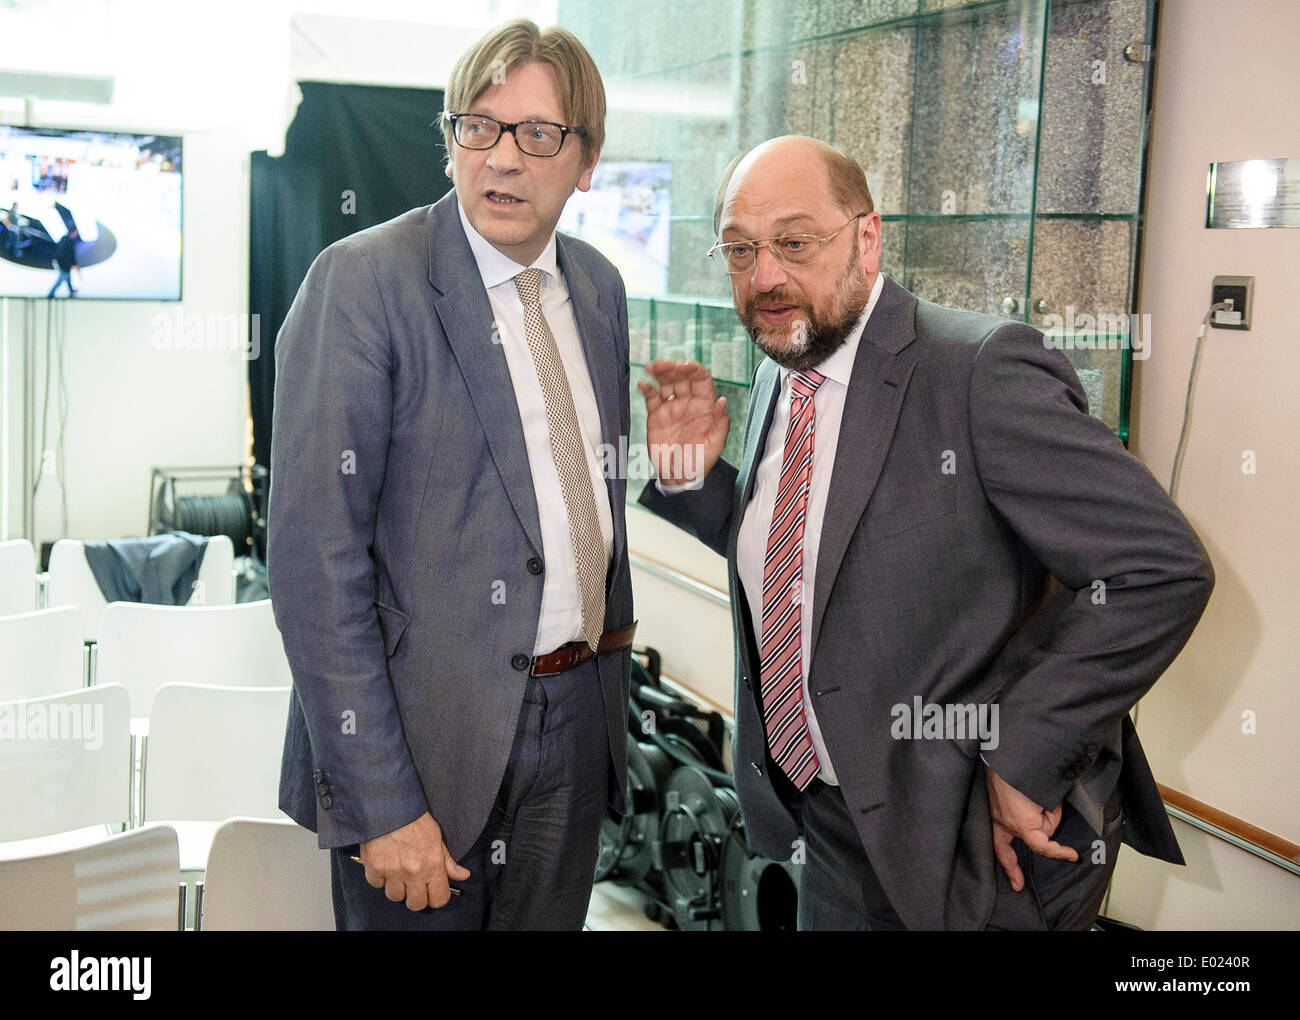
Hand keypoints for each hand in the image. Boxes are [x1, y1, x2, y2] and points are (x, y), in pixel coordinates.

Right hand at [359, 811, 470, 910]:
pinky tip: (384, 864)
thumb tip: (463, 875)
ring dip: (397, 887)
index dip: (436, 897)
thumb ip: (448, 861)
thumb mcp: (437, 838)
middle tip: (414, 883)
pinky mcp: (373, 869)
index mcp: (432, 865)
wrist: (389, 805)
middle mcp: (413, 872)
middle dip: (416, 896)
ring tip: (398, 871)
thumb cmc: (414, 819)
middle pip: (416, 905)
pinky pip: (377, 885)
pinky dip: (379, 877)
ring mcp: (392, 872)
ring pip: (395, 897)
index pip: (439, 899)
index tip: (432, 891)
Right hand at [636, 359, 729, 485]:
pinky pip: (651, 398)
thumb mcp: (714, 445)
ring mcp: (671, 408)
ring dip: (659, 372)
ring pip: (666, 383)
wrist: (677, 477)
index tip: (684, 366)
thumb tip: (722, 401)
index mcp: (705, 407)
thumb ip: (720, 424)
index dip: (694, 370)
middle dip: (673, 367)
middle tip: (662, 365)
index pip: (701, 380)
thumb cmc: (699, 463)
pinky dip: (647, 389)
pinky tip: (643, 384)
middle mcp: (688, 403)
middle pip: (681, 377)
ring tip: (651, 367)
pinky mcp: (656, 416)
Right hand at [985, 766, 1076, 891]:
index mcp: (1021, 824)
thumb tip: (1046, 822)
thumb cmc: (1028, 774)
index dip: (1059, 852)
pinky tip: (999, 845)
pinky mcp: (989, 806)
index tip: (1073, 855)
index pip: (1043, 846)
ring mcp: (993, 814)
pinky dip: (996, 841)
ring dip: (1005, 855)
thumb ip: (1050, 816)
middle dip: (1018, 865)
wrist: (1006, 752)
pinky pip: (992, 829)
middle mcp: (1004, 822)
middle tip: (1018, 884)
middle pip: (1016, 848)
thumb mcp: (1050, 798)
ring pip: (998, 843)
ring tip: (1009, 869)